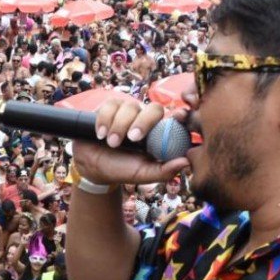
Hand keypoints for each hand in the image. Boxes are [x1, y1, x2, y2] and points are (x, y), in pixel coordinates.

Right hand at [72, 98, 189, 188]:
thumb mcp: (143, 174)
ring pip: (129, 106)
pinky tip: (101, 134)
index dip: (180, 114)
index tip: (180, 116)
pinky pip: (110, 105)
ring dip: (119, 126)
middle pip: (154, 108)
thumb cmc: (121, 170)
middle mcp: (145, 119)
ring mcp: (128, 111)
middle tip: (132, 139)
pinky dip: (105, 120)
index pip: (175, 118)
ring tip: (111, 143)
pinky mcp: (109, 108)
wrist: (92, 168)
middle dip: (143, 122)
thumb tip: (186, 162)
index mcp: (158, 133)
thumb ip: (164, 170)